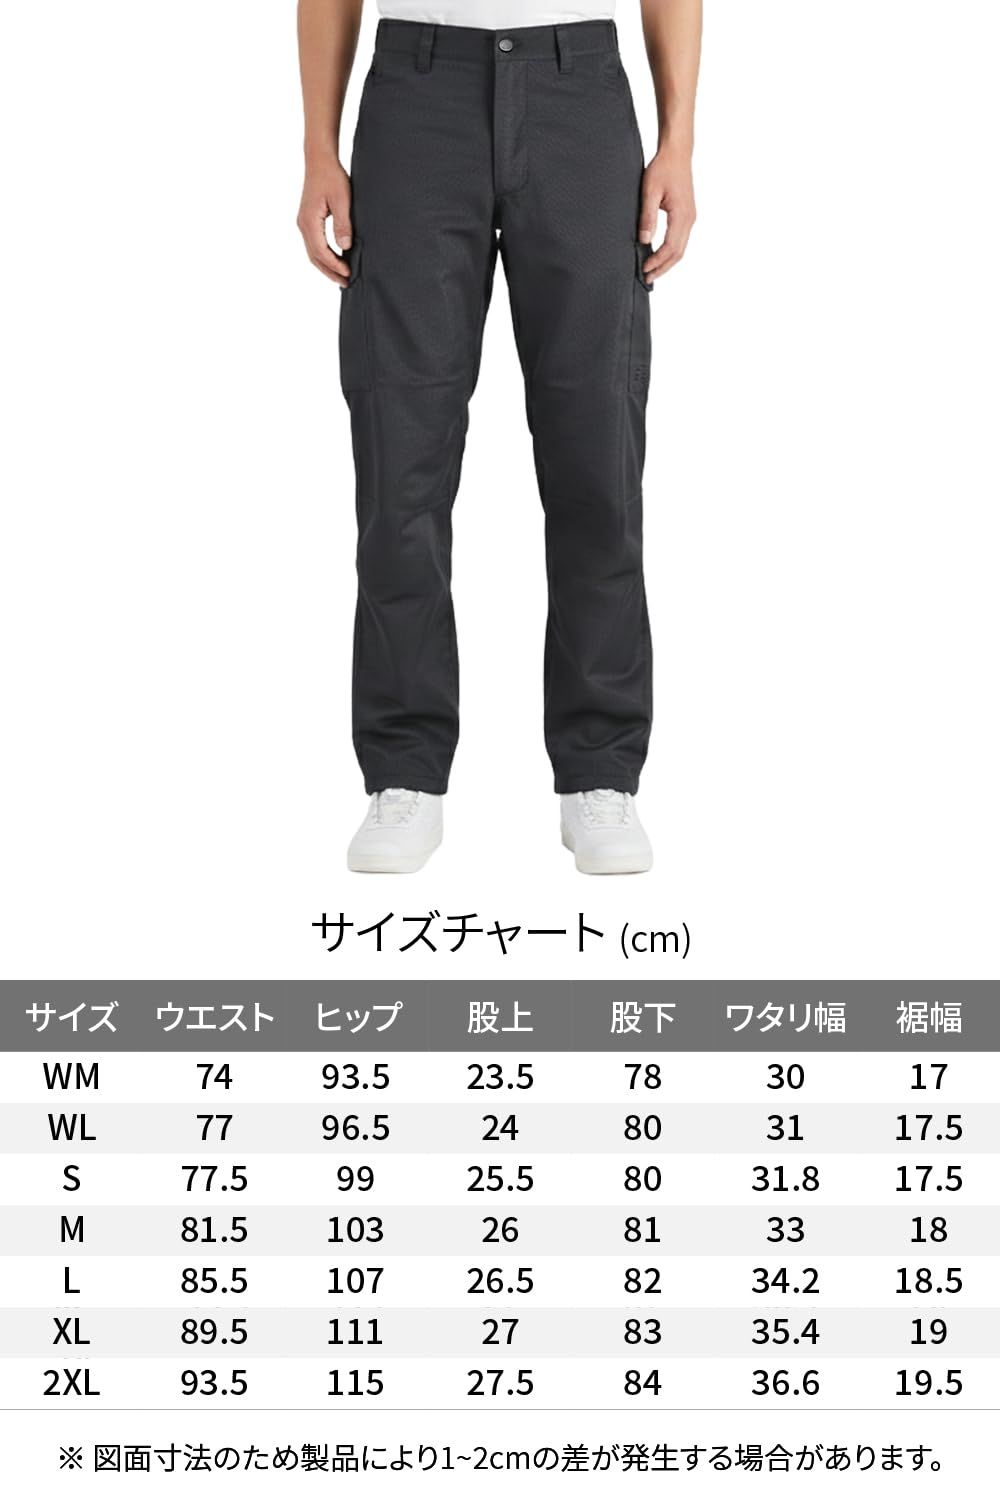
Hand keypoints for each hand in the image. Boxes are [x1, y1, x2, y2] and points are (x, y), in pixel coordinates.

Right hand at [297, 153, 352, 285]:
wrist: (319, 160)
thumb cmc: (331, 176)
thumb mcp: (342, 200)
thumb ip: (343, 224)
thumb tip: (345, 247)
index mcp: (309, 221)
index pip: (322, 252)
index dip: (335, 265)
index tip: (349, 273)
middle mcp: (303, 224)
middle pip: (315, 257)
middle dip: (330, 272)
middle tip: (345, 283)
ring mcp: (303, 223)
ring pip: (313, 253)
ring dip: (326, 266)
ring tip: (341, 277)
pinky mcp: (307, 220)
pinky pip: (314, 244)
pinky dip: (324, 256)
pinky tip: (335, 260)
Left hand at [638, 148, 695, 282]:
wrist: (677, 153)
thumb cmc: (663, 168)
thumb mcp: (650, 191)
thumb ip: (647, 217)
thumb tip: (644, 240)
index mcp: (682, 215)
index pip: (670, 248)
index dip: (657, 261)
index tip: (644, 269)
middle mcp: (689, 219)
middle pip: (678, 253)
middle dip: (663, 268)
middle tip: (647, 279)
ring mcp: (690, 218)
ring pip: (681, 248)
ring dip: (667, 262)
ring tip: (653, 271)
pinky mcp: (687, 215)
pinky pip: (680, 240)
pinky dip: (671, 252)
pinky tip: (659, 255)